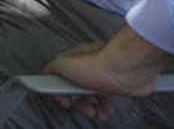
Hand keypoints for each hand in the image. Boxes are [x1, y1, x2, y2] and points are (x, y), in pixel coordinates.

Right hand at [45, 28, 173, 118]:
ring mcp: (101, 75)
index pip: (59, 77)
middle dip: (78, 103)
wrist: (129, 69)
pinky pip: (106, 98)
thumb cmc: (101, 64)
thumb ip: (52, 69)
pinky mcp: (115, 84)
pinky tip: (106, 112)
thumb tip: (44, 76)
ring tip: (96, 113)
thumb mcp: (65, 64)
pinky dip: (104, 108)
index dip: (60, 93)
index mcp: (73, 61)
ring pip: (91, 95)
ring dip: (92, 107)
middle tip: (84, 109)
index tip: (66, 102)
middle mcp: (87, 67)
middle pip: (76, 89)